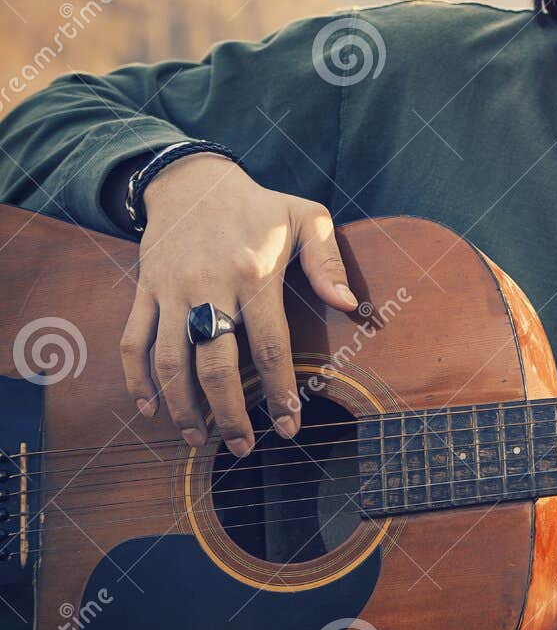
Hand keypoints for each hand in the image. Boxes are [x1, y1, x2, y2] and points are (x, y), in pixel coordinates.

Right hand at [118, 153, 357, 457]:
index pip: (269, 346)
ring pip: (170, 361)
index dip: (280, 391)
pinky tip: (151, 409)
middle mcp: (209, 287)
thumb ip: (328, 261)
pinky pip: (133, 342)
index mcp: (254, 274)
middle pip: (215, 365)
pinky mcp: (145, 290)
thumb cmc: (259, 205)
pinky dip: (137, 380)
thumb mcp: (307, 217)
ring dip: (182, 407)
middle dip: (229, 415)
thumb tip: (349, 305)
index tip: (289, 426)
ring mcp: (171, 291)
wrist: (192, 180)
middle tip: (244, 449)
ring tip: (199, 441)